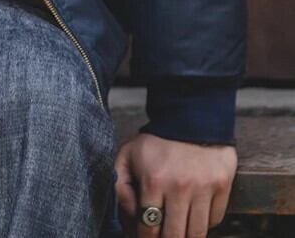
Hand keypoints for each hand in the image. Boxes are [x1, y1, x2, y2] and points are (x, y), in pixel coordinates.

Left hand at [114, 133, 236, 236]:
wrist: (190, 118)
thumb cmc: (156, 141)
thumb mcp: (128, 155)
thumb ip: (121, 184)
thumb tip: (131, 213)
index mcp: (154, 180)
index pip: (149, 226)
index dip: (145, 237)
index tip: (145, 237)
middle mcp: (180, 187)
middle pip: (175, 236)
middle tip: (163, 237)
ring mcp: (203, 188)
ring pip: (198, 233)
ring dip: (187, 237)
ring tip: (179, 232)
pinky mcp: (222, 186)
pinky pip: (215, 220)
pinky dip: (205, 223)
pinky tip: (194, 216)